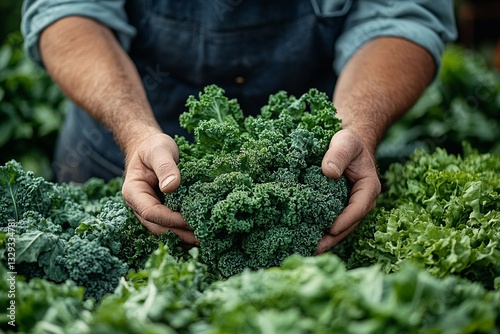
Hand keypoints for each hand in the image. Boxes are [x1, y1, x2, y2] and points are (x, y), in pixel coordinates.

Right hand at [121, 133, 197, 244]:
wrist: (150, 148)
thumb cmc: (153, 147)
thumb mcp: (159, 150)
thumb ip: (165, 166)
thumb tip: (171, 186)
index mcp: (133, 192)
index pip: (150, 212)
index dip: (170, 219)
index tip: (190, 221)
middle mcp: (139, 206)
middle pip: (158, 227)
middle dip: (179, 234)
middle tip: (203, 238)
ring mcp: (150, 211)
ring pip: (165, 231)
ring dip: (184, 238)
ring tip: (206, 239)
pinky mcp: (162, 212)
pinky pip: (172, 226)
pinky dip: (185, 232)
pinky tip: (202, 233)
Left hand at [316, 129, 380, 252]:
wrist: (346, 140)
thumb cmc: (348, 140)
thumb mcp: (345, 142)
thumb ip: (338, 155)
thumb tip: (329, 172)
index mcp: (368, 188)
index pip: (358, 208)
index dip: (345, 221)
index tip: (329, 230)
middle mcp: (360, 201)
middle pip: (349, 224)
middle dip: (333, 238)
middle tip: (314, 249)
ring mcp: (349, 205)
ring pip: (339, 227)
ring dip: (326, 239)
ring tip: (307, 248)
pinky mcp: (337, 206)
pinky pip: (330, 220)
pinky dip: (319, 229)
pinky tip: (304, 236)